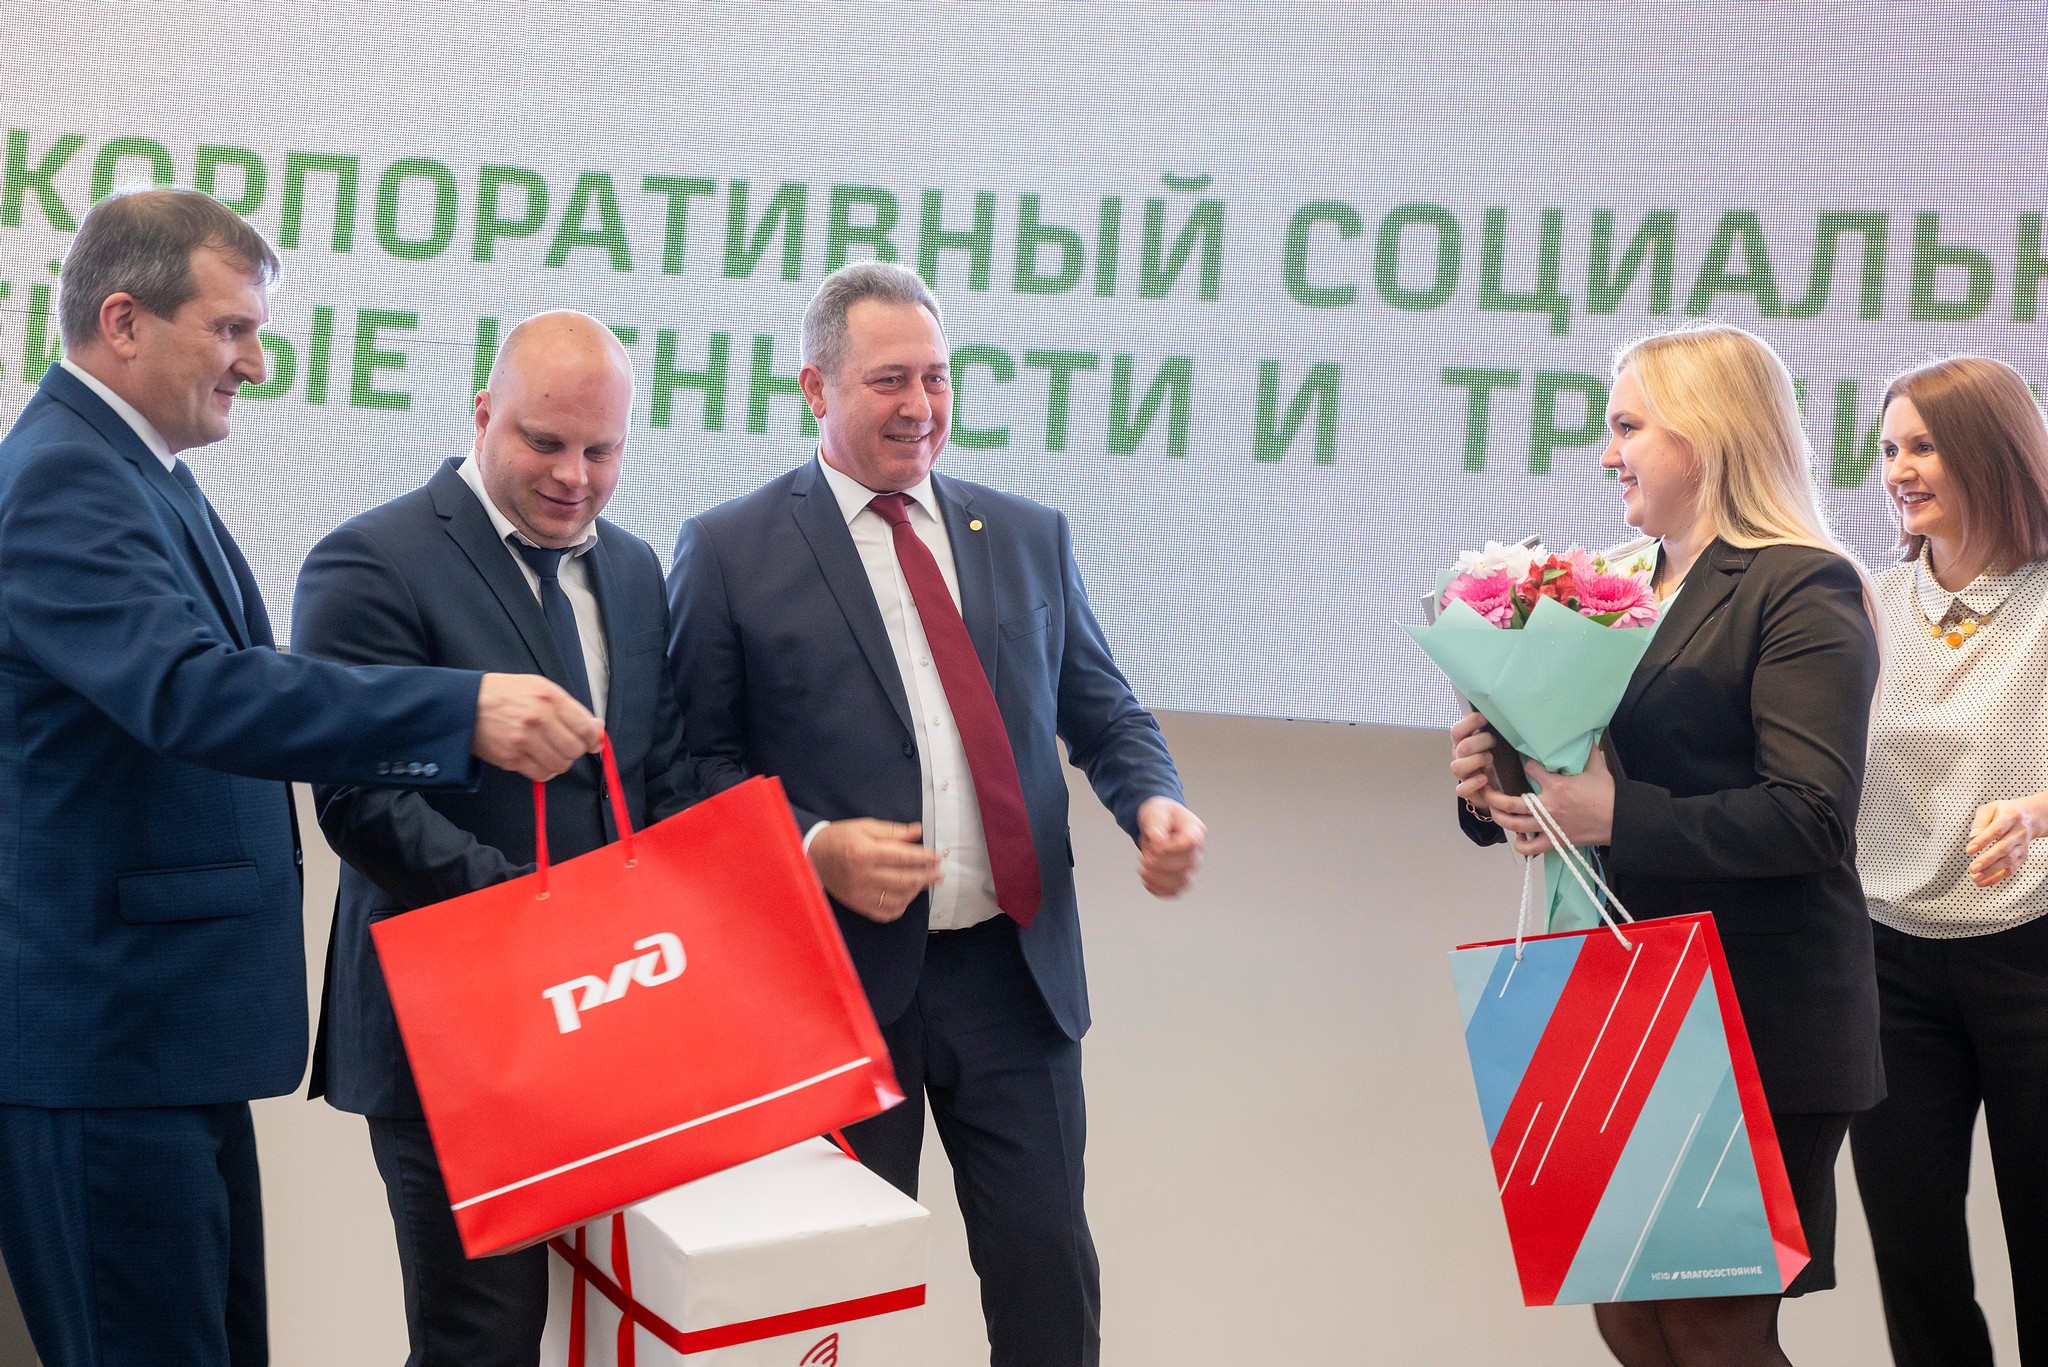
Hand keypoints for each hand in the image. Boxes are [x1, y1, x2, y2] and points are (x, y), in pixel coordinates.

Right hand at [472, 673, 602, 780]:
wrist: (465, 703)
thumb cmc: (504, 694)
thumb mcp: (539, 687)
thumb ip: (569, 707)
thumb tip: (596, 727)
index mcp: (549, 698)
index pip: (585, 727)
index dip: (593, 739)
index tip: (593, 742)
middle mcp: (539, 719)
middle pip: (575, 749)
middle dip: (575, 750)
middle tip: (566, 744)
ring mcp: (524, 741)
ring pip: (560, 765)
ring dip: (560, 761)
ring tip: (550, 751)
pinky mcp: (511, 758)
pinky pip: (541, 774)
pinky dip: (544, 771)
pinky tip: (538, 759)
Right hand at [808, 819, 942, 922]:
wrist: (812, 857)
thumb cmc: (840, 838)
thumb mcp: (865, 827)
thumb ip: (893, 831)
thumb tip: (918, 831)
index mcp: (865, 853)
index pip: (902, 857)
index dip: (923, 858)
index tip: (937, 857)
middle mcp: (863, 876)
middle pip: (904, 880)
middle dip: (926, 877)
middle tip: (939, 874)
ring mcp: (861, 894)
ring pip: (898, 898)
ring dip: (916, 891)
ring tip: (925, 882)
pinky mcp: (858, 905)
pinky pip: (886, 913)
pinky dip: (901, 906)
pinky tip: (907, 896)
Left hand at [1137, 796, 1206, 897]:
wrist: (1160, 825)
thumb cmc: (1161, 816)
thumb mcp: (1156, 812)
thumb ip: (1156, 824)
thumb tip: (1157, 842)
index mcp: (1196, 831)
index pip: (1191, 843)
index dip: (1172, 848)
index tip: (1154, 845)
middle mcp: (1198, 851)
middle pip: (1187, 864)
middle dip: (1161, 864)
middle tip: (1144, 858)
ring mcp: (1192, 868)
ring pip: (1183, 882)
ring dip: (1159, 879)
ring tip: (1143, 870)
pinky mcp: (1182, 880)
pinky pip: (1175, 892)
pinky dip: (1159, 890)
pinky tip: (1146, 880)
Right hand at [1449, 711, 1502, 808]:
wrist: (1499, 785)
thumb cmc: (1497, 759)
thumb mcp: (1495, 743)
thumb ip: (1493, 730)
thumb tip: (1502, 714)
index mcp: (1462, 743)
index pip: (1457, 730)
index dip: (1470, 722)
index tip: (1485, 717)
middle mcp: (1459, 758)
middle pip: (1461, 747)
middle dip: (1480, 742)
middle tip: (1494, 741)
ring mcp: (1462, 775)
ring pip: (1457, 766)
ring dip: (1476, 761)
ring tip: (1490, 759)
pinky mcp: (1467, 791)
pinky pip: (1461, 789)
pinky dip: (1473, 783)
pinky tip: (1484, 778)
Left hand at [1493, 744, 1617, 856]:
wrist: (1621, 820)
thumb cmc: (1609, 793)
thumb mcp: (1597, 766)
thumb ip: (1586, 749)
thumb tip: (1585, 731)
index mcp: (1556, 785)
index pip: (1529, 769)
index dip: (1523, 763)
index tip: (1521, 761)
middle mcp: (1548, 806)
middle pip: (1509, 802)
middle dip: (1492, 794)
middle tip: (1485, 787)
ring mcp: (1549, 825)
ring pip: (1513, 824)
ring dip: (1498, 816)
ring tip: (1491, 808)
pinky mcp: (1554, 841)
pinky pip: (1530, 848)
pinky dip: (1520, 844)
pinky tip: (1516, 836)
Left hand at [1967, 796, 2043, 886]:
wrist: (2029, 817)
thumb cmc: (2004, 812)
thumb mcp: (1990, 808)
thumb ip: (1980, 821)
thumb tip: (1972, 837)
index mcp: (2010, 817)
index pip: (1997, 830)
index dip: (1983, 840)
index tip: (1969, 849)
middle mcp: (2019, 832)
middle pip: (2004, 848)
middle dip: (1988, 860)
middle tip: (1973, 868)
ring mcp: (2022, 845)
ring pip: (2009, 861)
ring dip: (1991, 871)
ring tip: (1975, 877)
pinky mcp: (2022, 856)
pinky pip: (2011, 869)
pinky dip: (1997, 877)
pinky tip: (1984, 882)